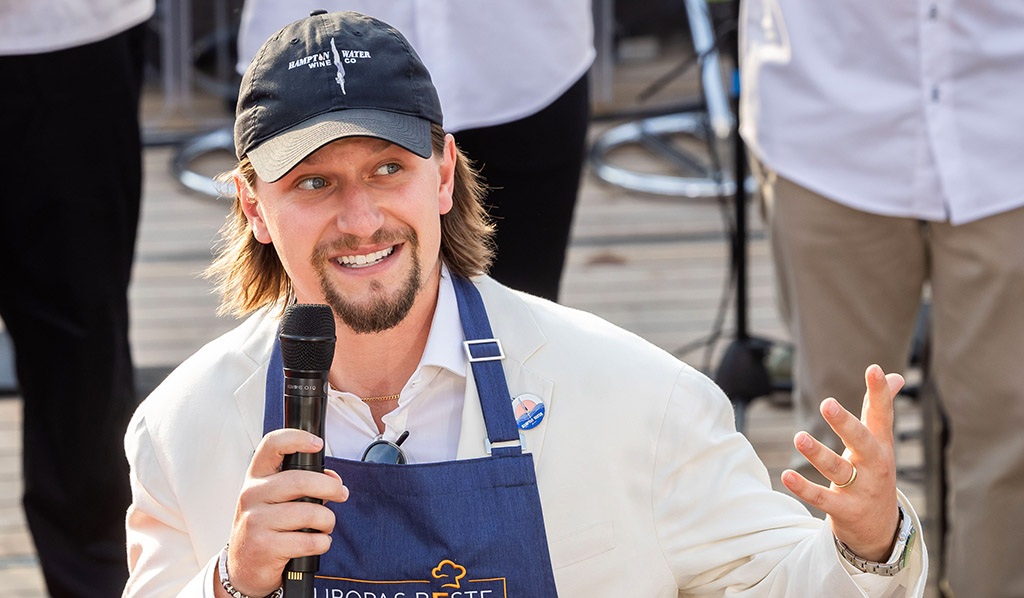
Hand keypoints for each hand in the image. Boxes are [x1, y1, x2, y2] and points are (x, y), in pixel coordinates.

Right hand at [223, 429, 348, 596]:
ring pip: (309, 513)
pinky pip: (308, 541)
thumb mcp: (277, 500)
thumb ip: (304, 486)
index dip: (296, 438)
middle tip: (341, 494)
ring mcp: (255, 521)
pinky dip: (322, 543)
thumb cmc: (267, 527)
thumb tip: (334, 481)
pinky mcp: (263, 547)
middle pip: (300, 480)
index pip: (271, 445)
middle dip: (330, 488)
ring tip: (325, 526)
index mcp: (257, 477)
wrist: (244, 568)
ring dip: (327, 521)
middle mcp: (252, 495)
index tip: (317, 443)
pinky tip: (317, 543)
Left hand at [781, 364, 903, 561]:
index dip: (880, 393)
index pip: (881, 415)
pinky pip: (822, 499)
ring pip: (838, 470)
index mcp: (881, 445)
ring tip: (799, 437)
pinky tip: (786, 475)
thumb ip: (879, 410)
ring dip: (818, 454)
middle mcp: (874, 465)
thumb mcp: (881, 443)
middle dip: (845, 423)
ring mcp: (861, 490)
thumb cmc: (874, 474)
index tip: (873, 369)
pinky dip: (804, 488)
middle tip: (826, 403)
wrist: (881, 530)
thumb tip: (895, 376)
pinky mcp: (845, 511)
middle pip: (862, 442)